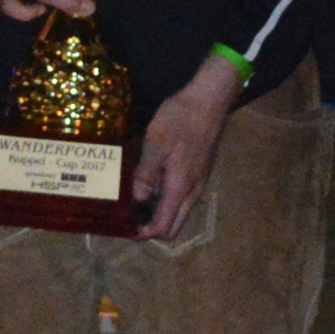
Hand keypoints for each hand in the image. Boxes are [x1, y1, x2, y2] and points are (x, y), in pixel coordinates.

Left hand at [132, 51, 246, 241]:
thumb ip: (145, 174)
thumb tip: (136, 201)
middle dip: (150, 227)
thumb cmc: (181, 118)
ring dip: (157, 213)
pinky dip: (165, 199)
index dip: (143, 233)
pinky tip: (150, 182)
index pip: (164, 227)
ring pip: (178, 213)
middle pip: (173, 225)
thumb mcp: (157, 142)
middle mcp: (193, 192)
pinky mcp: (199, 173)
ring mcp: (198, 182)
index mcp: (180, 188)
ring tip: (135, 199)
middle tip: (128, 215)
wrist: (209, 99)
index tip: (125, 226)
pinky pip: (181, 198)